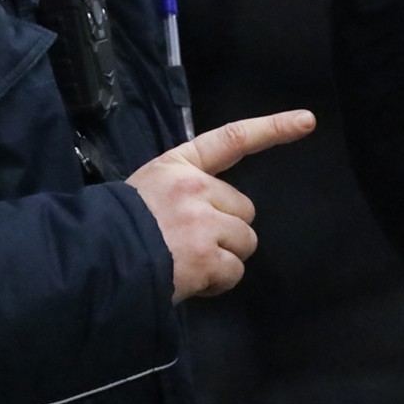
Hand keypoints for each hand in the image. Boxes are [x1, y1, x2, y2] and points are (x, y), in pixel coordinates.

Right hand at [127, 110, 315, 302]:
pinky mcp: (207, 256)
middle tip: (190, 243)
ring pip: (243, 242)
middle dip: (226, 230)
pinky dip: (216, 282)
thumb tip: (211, 216)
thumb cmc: (115, 226)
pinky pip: (233, 272)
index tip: (307, 121)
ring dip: (223, 258)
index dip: (272, 129)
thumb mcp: (146, 190)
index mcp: (178, 166)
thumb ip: (183, 194)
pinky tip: (189, 280)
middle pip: (244, 210)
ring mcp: (203, 222)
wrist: (96, 258)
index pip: (231, 139)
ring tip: (187, 262)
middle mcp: (195, 187)